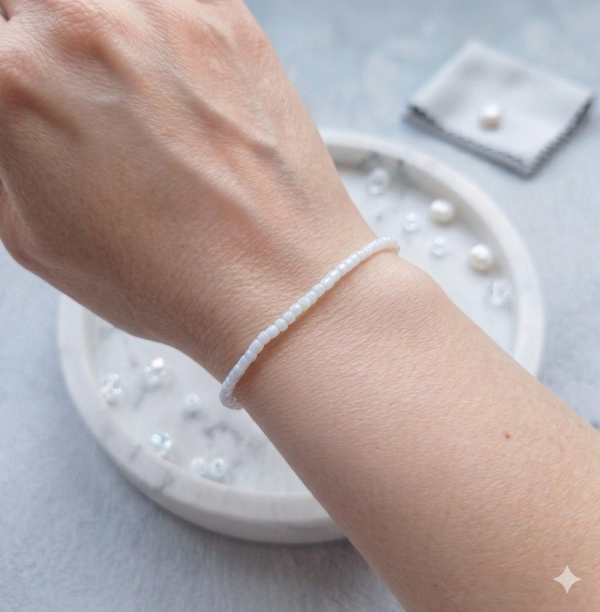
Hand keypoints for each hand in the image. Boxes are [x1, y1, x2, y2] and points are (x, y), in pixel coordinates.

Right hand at [0, 0, 373, 378]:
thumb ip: (1, 153)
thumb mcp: (30, 237)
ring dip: (93, 29)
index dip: (11, 82)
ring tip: (121, 86)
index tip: (25, 95)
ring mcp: (164, 10)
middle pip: (34, 3)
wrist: (276, 283)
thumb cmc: (171, 278)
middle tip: (64, 85)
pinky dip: (157, 24)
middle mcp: (85, 25)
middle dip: (36, 38)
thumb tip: (9, 113)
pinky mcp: (227, 17)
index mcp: (17, 81)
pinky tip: (169, 76)